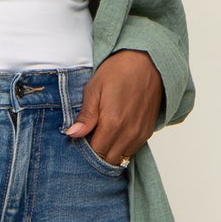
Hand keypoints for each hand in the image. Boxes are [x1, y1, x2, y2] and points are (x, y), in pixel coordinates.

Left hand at [63, 50, 163, 165]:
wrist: (147, 61)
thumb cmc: (119, 71)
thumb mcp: (94, 89)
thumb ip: (85, 116)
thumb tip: (72, 134)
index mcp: (113, 124)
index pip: (95, 153)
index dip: (85, 152)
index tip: (79, 143)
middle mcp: (129, 133)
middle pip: (109, 160)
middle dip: (97, 155)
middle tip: (89, 140)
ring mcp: (140, 133)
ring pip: (121, 157)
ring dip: (110, 152)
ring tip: (101, 136)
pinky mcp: (148, 131)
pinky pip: (132, 149)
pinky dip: (122, 147)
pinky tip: (115, 133)